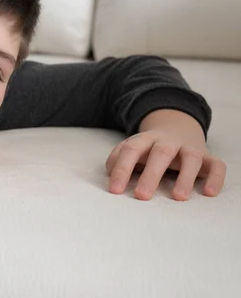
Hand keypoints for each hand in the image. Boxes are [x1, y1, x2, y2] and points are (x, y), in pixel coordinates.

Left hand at [105, 130, 225, 200]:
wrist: (176, 130)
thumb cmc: (148, 149)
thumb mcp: (132, 150)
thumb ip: (118, 160)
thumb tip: (111, 175)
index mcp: (145, 139)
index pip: (131, 150)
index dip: (122, 169)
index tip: (115, 190)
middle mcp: (168, 141)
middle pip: (161, 153)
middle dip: (151, 175)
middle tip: (141, 196)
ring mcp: (189, 148)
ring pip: (191, 158)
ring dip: (185, 177)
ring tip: (178, 197)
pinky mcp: (208, 157)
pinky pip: (217, 165)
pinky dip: (215, 177)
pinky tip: (208, 193)